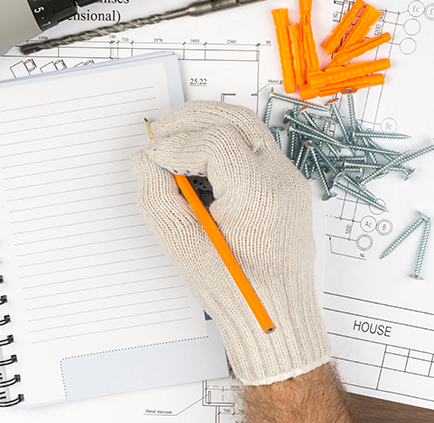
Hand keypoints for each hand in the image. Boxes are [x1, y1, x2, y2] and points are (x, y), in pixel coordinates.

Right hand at [131, 101, 330, 385]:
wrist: (277, 314)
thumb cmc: (237, 291)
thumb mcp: (185, 250)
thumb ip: (159, 200)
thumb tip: (146, 162)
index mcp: (259, 199)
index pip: (215, 142)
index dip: (176, 145)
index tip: (152, 160)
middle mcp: (281, 182)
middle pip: (235, 120)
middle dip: (190, 120)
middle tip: (158, 135)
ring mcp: (287, 179)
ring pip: (245, 126)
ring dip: (206, 125)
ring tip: (174, 144)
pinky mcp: (282, 182)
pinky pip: (250, 144)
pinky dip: (219, 140)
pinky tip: (196, 162)